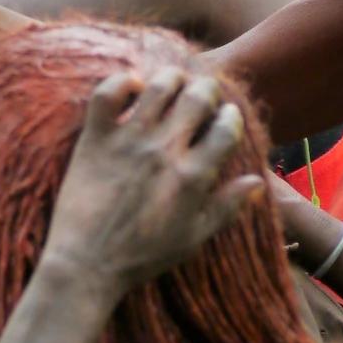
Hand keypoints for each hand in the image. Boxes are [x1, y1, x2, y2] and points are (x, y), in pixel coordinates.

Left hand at [42, 67, 262, 292]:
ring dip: (171, 78)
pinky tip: (130, 88)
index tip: (224, 117)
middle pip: (198, 98)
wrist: (86, 265)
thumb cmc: (141, 257)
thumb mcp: (193, 238)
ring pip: (159, 87)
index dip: (230, 117)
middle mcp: (166, 151)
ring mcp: (129, 142)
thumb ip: (226, 207)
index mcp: (195, 175)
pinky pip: (107, 94)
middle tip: (199, 94)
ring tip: (171, 82)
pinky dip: (121, 82)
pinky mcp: (94, 140)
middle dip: (206, 90)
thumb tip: (257, 181)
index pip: (226, 128)